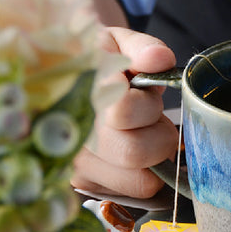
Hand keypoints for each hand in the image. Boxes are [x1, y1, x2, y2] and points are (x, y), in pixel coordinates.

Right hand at [72, 27, 178, 197]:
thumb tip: (159, 59)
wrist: (71, 74)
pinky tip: (131, 150)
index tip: (144, 93)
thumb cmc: (103, 61)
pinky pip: (134, 190)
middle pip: (134, 152)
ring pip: (139, 180)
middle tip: (151, 119)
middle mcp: (72, 133)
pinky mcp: (87, 183)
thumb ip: (142, 47)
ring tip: (141, 133)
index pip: (122, 111)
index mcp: (79, 92)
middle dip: (158, 135)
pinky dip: (144, 173)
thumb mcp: (119, 42)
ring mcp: (77, 163)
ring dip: (154, 158)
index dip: (146, 106)